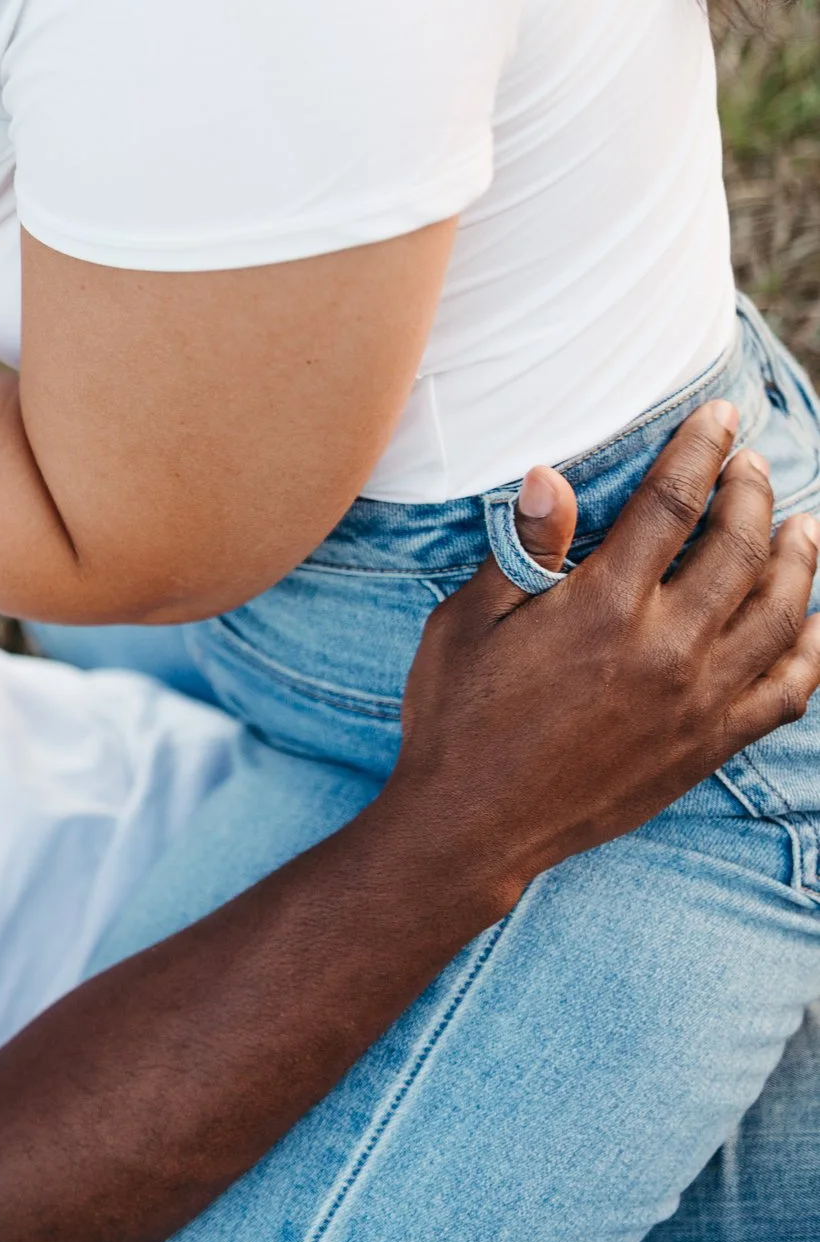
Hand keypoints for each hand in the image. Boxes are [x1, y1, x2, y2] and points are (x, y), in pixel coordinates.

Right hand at [384, 400, 819, 912]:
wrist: (474, 824)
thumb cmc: (456, 716)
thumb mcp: (466, 622)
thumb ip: (523, 550)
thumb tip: (549, 476)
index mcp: (601, 607)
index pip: (673, 504)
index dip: (701, 450)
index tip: (721, 417)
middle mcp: (665, 648)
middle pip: (741, 547)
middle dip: (755, 492)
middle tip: (754, 465)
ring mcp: (697, 700)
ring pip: (781, 611)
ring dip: (799, 559)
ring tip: (802, 527)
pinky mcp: (710, 745)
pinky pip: (789, 688)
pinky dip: (812, 648)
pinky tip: (814, 621)